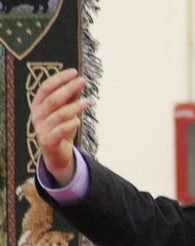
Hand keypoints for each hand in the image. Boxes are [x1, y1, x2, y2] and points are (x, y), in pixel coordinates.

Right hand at [31, 68, 89, 185]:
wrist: (56, 154)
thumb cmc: (60, 128)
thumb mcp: (65, 111)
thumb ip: (69, 98)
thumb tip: (78, 81)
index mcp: (38, 104)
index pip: (46, 87)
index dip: (60, 79)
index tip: (74, 72)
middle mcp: (37, 115)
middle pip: (53, 99)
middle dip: (69, 88)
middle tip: (83, 81)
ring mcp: (41, 128)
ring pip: (59, 114)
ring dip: (75, 106)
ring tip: (88, 101)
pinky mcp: (48, 141)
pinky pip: (60, 131)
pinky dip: (70, 125)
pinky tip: (78, 121)